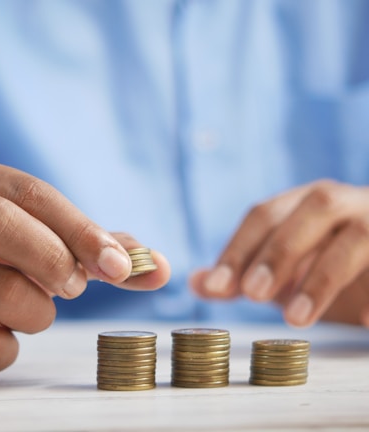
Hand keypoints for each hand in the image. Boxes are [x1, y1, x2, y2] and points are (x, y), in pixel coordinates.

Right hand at [0, 156, 169, 370]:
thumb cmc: (1, 251)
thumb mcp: (37, 234)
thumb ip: (93, 245)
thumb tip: (159, 266)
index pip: (32, 194)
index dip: (82, 231)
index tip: (120, 266)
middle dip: (54, 258)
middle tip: (73, 286)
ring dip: (36, 311)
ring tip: (33, 309)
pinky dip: (6, 347)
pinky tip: (0, 330)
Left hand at [190, 180, 368, 327]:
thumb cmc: (322, 258)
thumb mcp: (281, 267)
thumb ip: (242, 272)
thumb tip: (196, 282)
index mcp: (305, 202)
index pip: (265, 215)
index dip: (239, 248)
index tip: (217, 288)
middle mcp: (344, 203)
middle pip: (314, 210)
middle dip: (281, 251)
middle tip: (254, 294)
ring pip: (357, 238)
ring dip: (323, 277)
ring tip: (296, 319)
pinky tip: (365, 323)